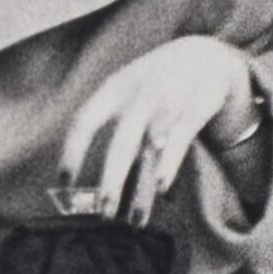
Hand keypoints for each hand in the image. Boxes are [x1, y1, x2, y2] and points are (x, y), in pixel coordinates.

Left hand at [60, 35, 258, 227]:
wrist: (207, 53)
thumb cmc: (157, 80)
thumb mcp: (128, 87)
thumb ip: (112, 119)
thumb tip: (90, 165)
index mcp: (114, 89)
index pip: (85, 121)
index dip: (72, 151)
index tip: (64, 180)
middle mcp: (139, 95)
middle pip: (121, 144)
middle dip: (111, 181)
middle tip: (104, 213)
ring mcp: (170, 99)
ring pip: (151, 151)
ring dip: (142, 187)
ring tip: (134, 220)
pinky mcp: (198, 106)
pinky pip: (181, 140)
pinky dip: (169, 165)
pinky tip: (161, 189)